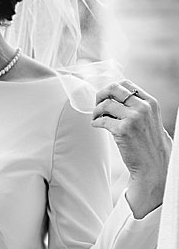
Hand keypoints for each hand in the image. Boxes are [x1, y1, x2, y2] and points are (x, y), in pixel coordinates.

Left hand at [92, 80, 171, 216]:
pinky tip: (96, 126)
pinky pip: (101, 120)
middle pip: (113, 88)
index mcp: (150, 102)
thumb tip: (116, 98)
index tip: (106, 97)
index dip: (112, 89)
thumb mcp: (150, 119)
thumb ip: (138, 107)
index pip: (126, 84)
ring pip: (105, 104)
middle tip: (97, 105)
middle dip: (101, 95)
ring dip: (96, 111)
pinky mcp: (122, 130)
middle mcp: (143, 107)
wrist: (154, 164)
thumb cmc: (150, 143)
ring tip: (96, 118)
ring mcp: (133, 118)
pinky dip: (95, 122)